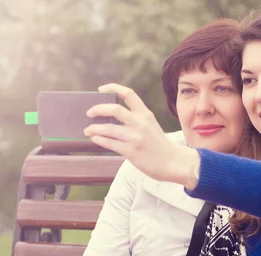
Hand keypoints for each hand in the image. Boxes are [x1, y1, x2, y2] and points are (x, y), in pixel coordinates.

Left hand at [83, 83, 200, 187]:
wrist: (173, 162)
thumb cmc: (159, 145)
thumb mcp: (151, 125)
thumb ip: (135, 119)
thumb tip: (109, 118)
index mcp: (145, 114)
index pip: (128, 94)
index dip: (112, 88)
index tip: (101, 89)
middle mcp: (140, 123)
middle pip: (114, 109)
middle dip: (98, 109)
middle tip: (89, 113)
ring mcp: (136, 138)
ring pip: (108, 129)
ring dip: (94, 128)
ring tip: (88, 130)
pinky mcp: (131, 151)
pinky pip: (110, 143)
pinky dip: (99, 140)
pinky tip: (95, 139)